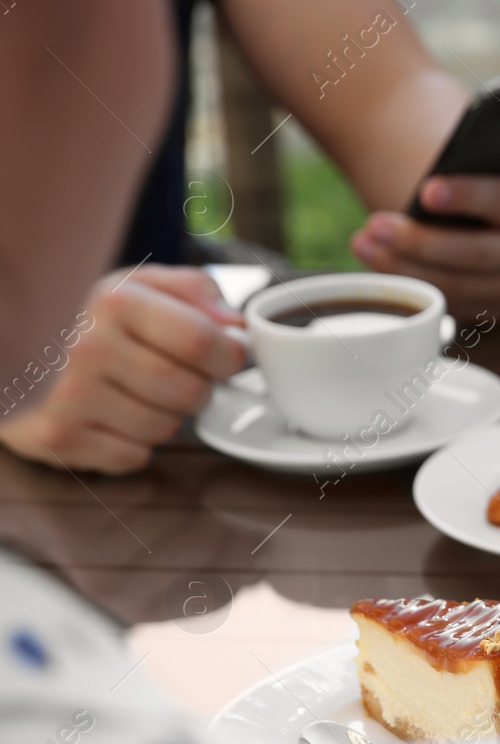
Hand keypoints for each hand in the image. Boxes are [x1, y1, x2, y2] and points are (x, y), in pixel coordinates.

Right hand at [0, 267, 246, 474]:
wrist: (17, 355)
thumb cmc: (94, 322)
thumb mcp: (140, 286)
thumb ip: (195, 291)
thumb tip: (233, 322)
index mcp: (116, 301)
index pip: (202, 340)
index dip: (228, 356)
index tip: (224, 357)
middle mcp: (88, 346)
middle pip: (190, 392)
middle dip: (198, 389)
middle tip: (176, 376)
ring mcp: (69, 395)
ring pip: (166, 428)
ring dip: (165, 417)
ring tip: (136, 394)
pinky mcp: (58, 437)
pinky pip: (134, 456)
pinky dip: (134, 444)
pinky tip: (111, 418)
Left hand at [350, 113, 499, 317]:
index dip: (468, 195)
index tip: (427, 189)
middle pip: (473, 253)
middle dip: (421, 240)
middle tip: (376, 223)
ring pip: (453, 284)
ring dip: (402, 263)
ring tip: (364, 239)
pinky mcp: (485, 310)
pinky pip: (442, 302)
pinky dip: (405, 281)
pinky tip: (374, 258)